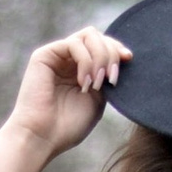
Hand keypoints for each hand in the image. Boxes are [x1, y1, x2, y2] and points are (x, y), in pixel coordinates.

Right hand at [6, 28, 131, 158]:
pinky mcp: (44, 55)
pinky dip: (86, 62)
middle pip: (98, 36)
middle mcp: (68, 59)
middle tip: (112, 80)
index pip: (103, 45)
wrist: (43, 137)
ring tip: (97, 84)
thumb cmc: (69, 125)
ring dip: (100, 58)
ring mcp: (57, 55)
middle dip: (111, 54)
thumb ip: (107, 78)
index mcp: (81, 69)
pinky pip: (74, 44)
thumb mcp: (97, 99)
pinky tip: (84, 83)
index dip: (117, 49)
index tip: (129, 59)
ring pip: (89, 35)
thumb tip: (124, 56)